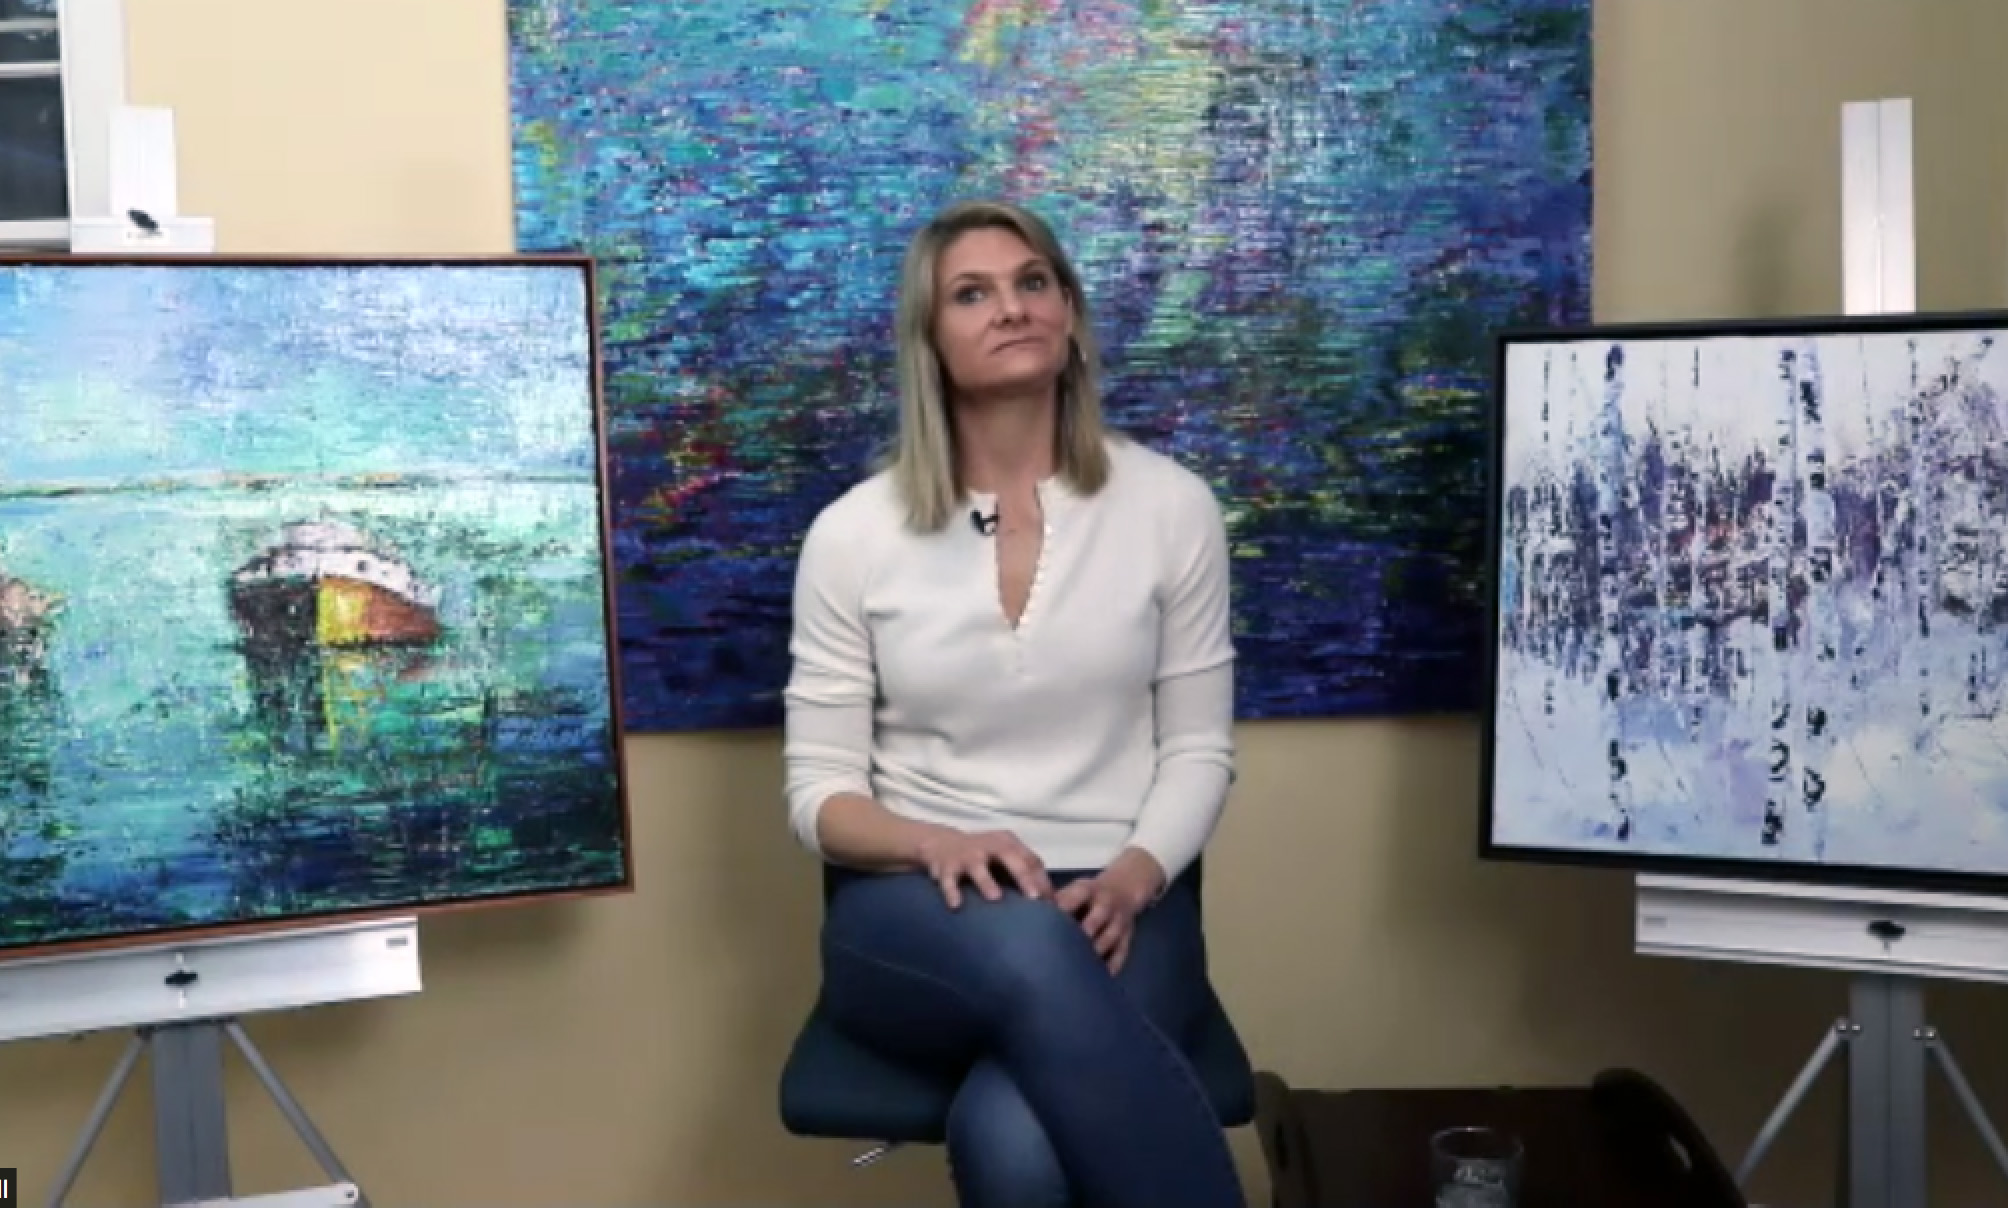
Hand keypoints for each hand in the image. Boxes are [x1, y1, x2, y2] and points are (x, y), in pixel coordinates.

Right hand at [914, 828, 1053, 908]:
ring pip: (977, 867)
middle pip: (1009, 857)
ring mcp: (967, 855)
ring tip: (995, 898)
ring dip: (986, 882)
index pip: (1030, 860)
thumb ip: (1025, 872)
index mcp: (1008, 843)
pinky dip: (951, 892)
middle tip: (1034, 898)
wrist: (941, 844)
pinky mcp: (946, 866)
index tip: (1051, 903)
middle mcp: (989, 845)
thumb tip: (1052, 901)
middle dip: (1022, 877)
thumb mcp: (1004, 856)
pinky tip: (956, 905)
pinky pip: (948, 880)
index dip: (1042, 881)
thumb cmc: (983, 857)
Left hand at [1054, 848, 1165, 973]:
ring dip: (1095, 952)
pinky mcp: (1127, 938)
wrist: (1124, 890)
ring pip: (1110, 937)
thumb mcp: (1073, 890)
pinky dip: (1110, 967)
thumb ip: (1055, 901)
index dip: (1064, 907)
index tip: (1048, 923)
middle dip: (1083, 932)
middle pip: (1098, 917)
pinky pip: (1120, 954)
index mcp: (1087, 889)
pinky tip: (1097, 979)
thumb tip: (1028, 914)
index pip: (1077, 896)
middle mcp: (1106, 904)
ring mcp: (1119, 921)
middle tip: (1063, 952)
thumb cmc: (1087, 895)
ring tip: (1078, 970)